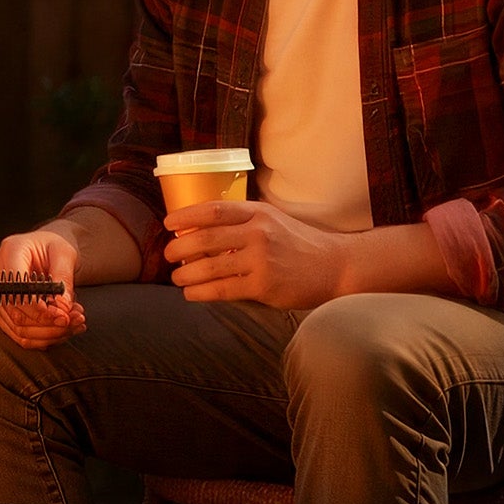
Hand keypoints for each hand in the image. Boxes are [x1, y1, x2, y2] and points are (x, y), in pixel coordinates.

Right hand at [0, 227, 88, 348]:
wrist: (47, 250)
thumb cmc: (54, 248)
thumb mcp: (66, 254)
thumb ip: (64, 279)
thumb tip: (63, 306)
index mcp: (11, 250)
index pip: (17, 287)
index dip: (39, 308)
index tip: (63, 316)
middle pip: (14, 310)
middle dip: (46, 323)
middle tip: (72, 322)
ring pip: (14, 325)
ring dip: (46, 333)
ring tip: (71, 326)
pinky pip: (15, 330)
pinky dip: (40, 336)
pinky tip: (59, 331)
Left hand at [164, 200, 348, 307]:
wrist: (335, 266)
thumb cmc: (298, 244)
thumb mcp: (272, 221)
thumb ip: (241, 222)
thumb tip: (198, 229)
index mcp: (258, 213)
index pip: (213, 210)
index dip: (185, 215)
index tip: (168, 223)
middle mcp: (259, 233)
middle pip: (204, 238)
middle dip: (178, 248)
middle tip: (168, 256)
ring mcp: (261, 260)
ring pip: (208, 267)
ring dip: (184, 274)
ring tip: (177, 277)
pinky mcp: (263, 285)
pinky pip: (221, 289)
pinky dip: (199, 292)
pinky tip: (191, 293)